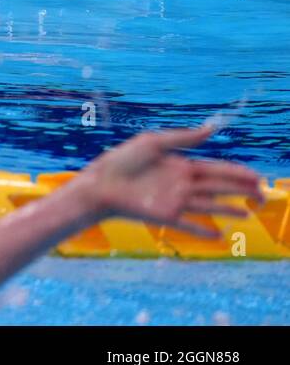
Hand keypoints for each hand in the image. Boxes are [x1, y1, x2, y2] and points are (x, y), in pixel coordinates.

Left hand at [70, 125, 263, 236]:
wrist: (100, 183)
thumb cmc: (122, 160)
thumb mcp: (153, 143)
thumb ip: (183, 138)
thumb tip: (212, 128)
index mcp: (181, 166)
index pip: (216, 170)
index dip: (238, 173)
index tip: (258, 178)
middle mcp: (182, 185)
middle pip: (218, 188)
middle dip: (242, 191)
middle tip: (263, 196)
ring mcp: (175, 201)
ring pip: (209, 206)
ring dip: (229, 210)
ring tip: (248, 215)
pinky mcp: (165, 217)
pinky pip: (189, 225)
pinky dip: (204, 231)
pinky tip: (219, 236)